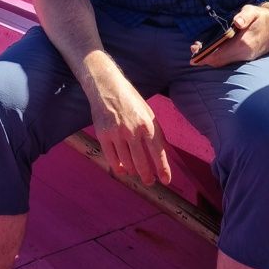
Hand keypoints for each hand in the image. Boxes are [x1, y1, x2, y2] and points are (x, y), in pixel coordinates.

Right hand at [87, 69, 171, 186]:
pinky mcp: (103, 135)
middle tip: (149, 181)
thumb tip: (162, 153)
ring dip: (133, 171)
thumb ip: (155, 132)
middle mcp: (133, 131)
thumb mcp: (148, 113)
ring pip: (126, 163)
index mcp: (147, 124)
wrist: (107, 87)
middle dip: (147, 176)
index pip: (158, 153)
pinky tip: (122, 170)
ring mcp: (116, 134)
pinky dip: (118, 168)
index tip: (166, 180)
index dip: (163, 169)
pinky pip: (112, 159)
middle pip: (141, 162)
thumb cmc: (131, 100)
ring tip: (135, 172)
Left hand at [189, 2, 268, 66]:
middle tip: (193, 48)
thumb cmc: (263, 17)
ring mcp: (246, 57)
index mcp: (244, 44)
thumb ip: (244, 16)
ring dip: (211, 57)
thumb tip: (237, 22)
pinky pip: (229, 59)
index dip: (206, 56)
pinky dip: (218, 56)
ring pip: (224, 61)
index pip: (220, 55)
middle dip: (205, 57)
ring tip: (199, 49)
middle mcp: (244, 54)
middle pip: (219, 61)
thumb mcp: (253, 11)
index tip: (195, 55)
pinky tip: (212, 50)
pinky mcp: (246, 56)